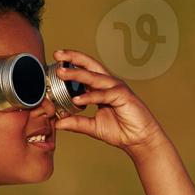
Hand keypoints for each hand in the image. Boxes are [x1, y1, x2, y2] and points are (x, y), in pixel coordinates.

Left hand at [52, 49, 166, 153]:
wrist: (139, 140)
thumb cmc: (121, 131)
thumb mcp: (93, 127)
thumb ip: (76, 123)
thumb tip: (58, 123)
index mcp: (101, 88)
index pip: (84, 71)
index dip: (70, 65)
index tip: (54, 62)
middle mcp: (108, 84)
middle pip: (89, 65)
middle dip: (73, 58)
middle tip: (57, 55)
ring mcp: (116, 88)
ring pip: (94, 77)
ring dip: (77, 74)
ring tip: (61, 73)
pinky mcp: (123, 96)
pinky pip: (103, 95)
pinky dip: (89, 97)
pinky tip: (76, 100)